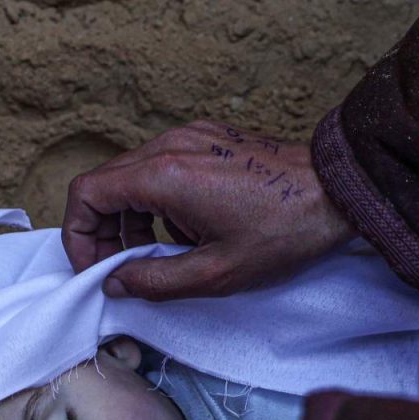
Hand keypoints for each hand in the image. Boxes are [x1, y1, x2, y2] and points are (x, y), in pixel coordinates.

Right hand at [62, 120, 356, 300]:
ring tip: (156, 254)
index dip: (78, 235)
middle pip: (104, 183)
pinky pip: (161, 166)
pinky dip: (156, 201)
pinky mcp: (207, 138)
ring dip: (130, 217)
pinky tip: (186, 230)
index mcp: (163, 175)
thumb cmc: (284, 231)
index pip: (87, 193)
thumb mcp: (216, 273)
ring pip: (130, 175)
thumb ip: (154, 281)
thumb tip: (115, 283)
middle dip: (102, 230)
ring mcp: (189, 136)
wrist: (339, 191)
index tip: (95, 267)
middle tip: (121, 268)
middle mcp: (169, 145)